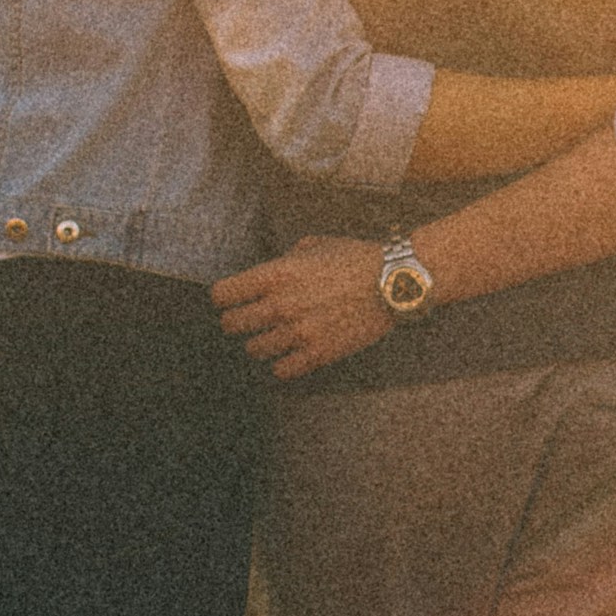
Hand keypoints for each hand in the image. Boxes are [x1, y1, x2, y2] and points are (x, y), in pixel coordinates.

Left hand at [216, 238, 396, 379]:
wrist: (393, 281)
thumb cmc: (356, 258)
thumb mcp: (314, 245)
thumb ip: (285, 260)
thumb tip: (271, 273)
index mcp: (276, 274)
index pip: (222, 295)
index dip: (223, 298)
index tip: (230, 300)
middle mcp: (281, 305)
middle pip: (232, 325)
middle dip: (237, 322)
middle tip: (249, 321)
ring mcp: (298, 332)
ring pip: (254, 350)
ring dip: (260, 343)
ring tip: (274, 337)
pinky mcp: (318, 353)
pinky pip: (281, 370)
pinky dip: (281, 363)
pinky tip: (291, 354)